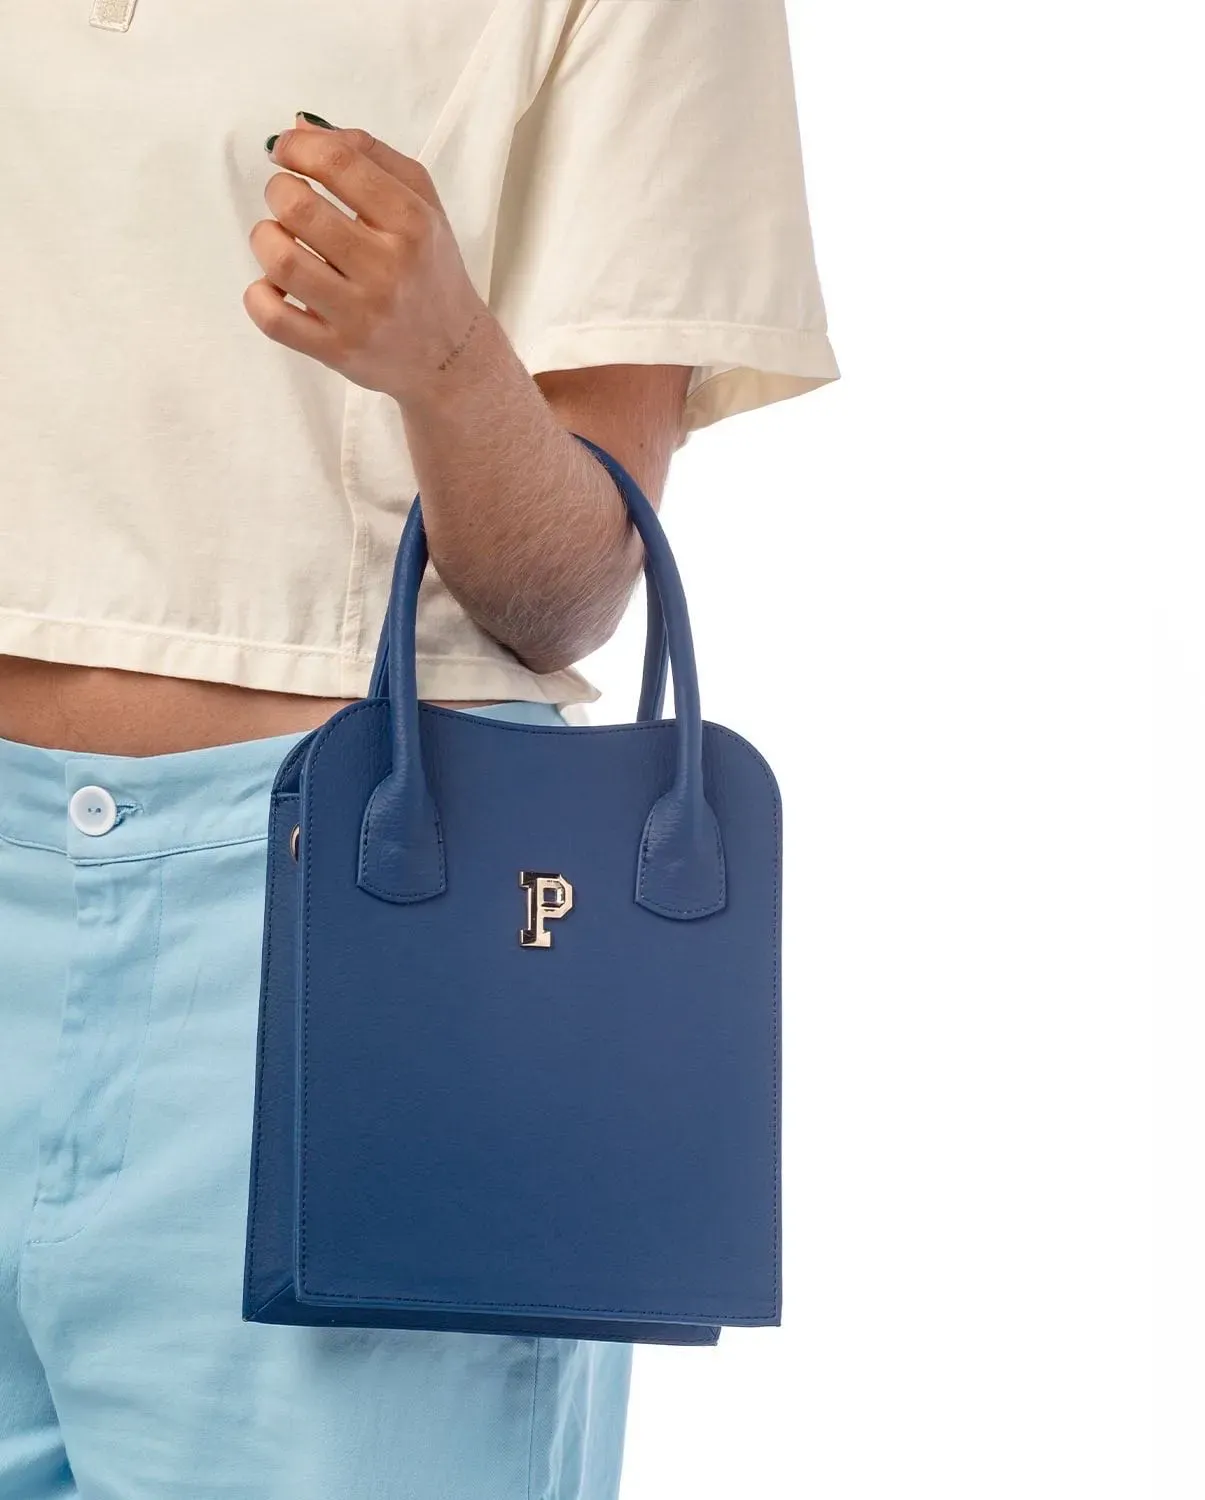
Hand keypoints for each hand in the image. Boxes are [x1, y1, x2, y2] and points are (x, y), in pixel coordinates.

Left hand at [244, 113, 490, 406]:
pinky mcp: (337, 352)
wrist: (453, 357)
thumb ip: (370, 156)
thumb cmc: (430, 270)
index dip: (297, 147)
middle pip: (299, 207)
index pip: (338, 163)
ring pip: (280, 261)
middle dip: (278, 191)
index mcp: (412, 224)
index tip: (286, 153)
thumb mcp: (422, 204)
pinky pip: (272, 318)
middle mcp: (388, 269)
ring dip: (266, 240)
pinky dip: (259, 295)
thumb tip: (301, 127)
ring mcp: (361, 315)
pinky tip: (276, 288)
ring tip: (281, 241)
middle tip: (288, 201)